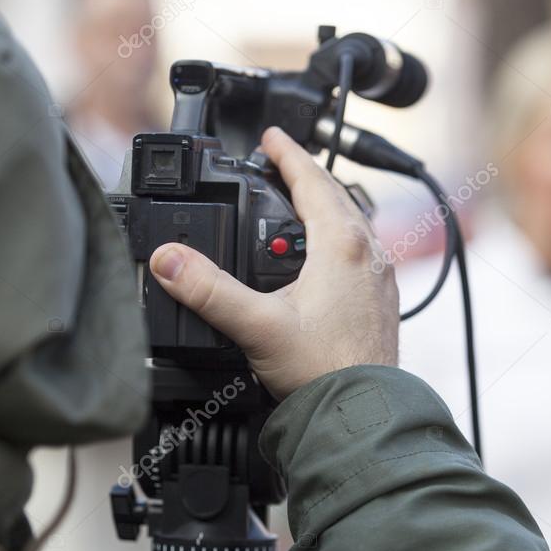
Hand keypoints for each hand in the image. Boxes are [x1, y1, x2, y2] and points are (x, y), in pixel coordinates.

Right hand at [147, 127, 398, 399]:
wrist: (362, 414)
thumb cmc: (324, 373)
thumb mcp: (256, 326)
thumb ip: (208, 291)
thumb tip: (169, 259)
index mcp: (342, 245)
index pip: (312, 180)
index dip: (288, 153)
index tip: (271, 136)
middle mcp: (368, 254)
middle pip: (335, 196)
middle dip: (305, 174)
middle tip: (279, 162)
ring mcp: (379, 277)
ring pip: (351, 222)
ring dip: (324, 204)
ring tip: (298, 201)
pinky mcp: (380, 300)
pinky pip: (360, 249)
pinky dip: (337, 235)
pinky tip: (322, 255)